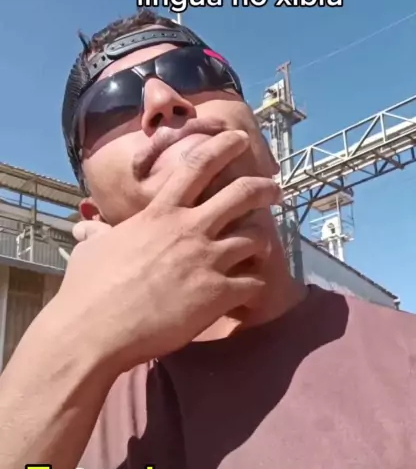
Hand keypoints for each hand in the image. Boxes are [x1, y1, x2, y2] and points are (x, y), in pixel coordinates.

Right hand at [56, 130, 279, 372]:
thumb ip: (100, 234)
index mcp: (160, 214)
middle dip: (264, 188)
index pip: (197, 167)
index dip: (222, 147)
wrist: (95, 329)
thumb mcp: (92, 249)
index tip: (239, 139)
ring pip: (256, 239)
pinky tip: (251, 290)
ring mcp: (207, 261)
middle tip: (275, 190)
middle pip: (241, 195)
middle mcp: (189, 230)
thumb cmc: (87, 290)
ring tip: (263, 249)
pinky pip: (254, 284)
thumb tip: (87, 229)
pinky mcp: (217, 295)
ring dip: (263, 243)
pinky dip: (256, 285)